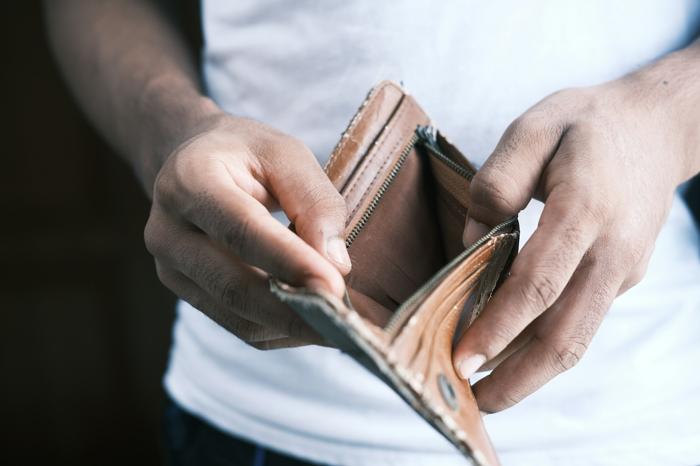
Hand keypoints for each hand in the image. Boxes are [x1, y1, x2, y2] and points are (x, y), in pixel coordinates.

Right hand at [144, 112, 350, 348]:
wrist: (194, 162)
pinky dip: (281, 330)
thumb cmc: (246, 154)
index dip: (289, 262)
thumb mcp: (287, 154)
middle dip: (294, 310)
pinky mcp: (186, 293)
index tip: (335, 287)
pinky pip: (239, 327)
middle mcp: (168, 230)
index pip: (242, 230)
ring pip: (237, 317)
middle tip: (346, 322)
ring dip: (292, 326)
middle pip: (234, 286)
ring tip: (339, 324)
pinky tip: (312, 319)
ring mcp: (171, 268)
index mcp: (190, 180)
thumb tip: (336, 265)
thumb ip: (314, 202)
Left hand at [453, 52, 699, 412]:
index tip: (462, 357)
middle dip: (517, 376)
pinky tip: (510, 350)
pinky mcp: (622, 277)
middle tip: (472, 401)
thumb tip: (474, 241)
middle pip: (565, 333)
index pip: (539, 283)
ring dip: (531, 373)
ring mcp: (622, 269)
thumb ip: (498, 181)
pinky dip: (544, 344)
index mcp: (586, 208)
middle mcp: (611, 250)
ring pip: (577, 337)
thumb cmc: (586, 125)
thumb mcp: (534, 128)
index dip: (499, 326)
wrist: (656, 128)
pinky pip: (580, 320)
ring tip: (487, 391)